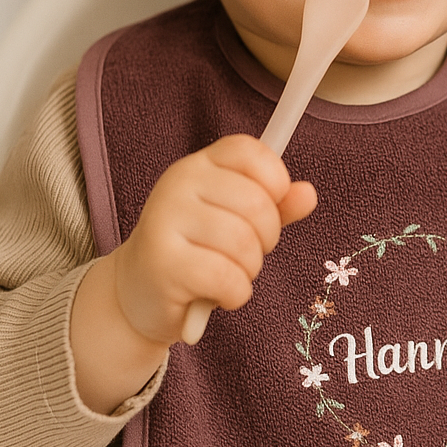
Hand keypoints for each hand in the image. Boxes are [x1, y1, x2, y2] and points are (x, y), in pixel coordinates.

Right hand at [113, 133, 316, 343]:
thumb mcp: (237, 221)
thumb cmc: (196, 252)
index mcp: (198, 165)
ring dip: (250, 270)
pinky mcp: (163, 263)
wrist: (137, 294)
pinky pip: (227, 278)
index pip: (250, 151)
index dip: (275, 181)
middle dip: (266, 238)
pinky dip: (236, 294)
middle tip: (246, 253)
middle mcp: (178, 183)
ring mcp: (165, 220)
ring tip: (229, 274)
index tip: (268, 207)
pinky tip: (221, 294)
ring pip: (244, 244)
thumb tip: (308, 194)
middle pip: (257, 203)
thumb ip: (275, 205)